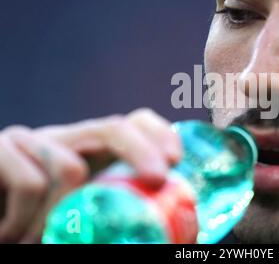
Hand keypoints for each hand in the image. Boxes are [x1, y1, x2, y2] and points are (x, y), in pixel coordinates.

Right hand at [0, 108, 181, 242]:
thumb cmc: (33, 223)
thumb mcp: (79, 219)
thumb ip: (114, 217)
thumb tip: (170, 238)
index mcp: (92, 155)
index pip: (133, 124)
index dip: (159, 134)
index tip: (175, 161)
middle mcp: (66, 140)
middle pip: (114, 128)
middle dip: (141, 152)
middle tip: (157, 179)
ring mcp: (32, 140)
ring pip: (69, 167)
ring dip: (59, 216)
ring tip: (37, 239)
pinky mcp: (0, 148)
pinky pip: (29, 180)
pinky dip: (24, 219)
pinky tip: (9, 231)